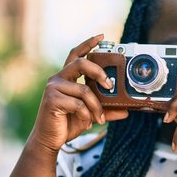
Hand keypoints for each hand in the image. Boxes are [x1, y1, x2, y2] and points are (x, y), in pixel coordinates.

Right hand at [29, 35, 128, 153]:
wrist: (50, 140)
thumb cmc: (68, 124)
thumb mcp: (90, 115)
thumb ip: (106, 110)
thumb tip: (126, 111)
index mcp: (66, 77)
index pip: (76, 54)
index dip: (88, 44)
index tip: (101, 37)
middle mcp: (58, 79)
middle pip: (81, 63)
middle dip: (99, 72)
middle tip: (110, 85)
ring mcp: (53, 88)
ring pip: (84, 89)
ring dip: (96, 106)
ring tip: (99, 119)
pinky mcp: (52, 100)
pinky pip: (78, 104)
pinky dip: (87, 115)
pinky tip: (86, 123)